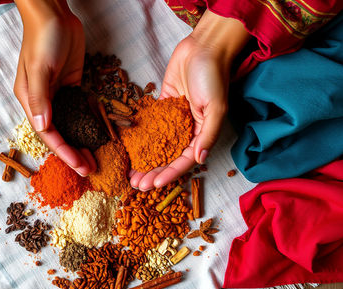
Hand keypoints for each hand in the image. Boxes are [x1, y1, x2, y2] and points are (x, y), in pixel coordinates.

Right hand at [13, 0, 95, 174]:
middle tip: (91, 169)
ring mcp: (58, 95)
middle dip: (73, 153)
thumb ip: (40, 98)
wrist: (55, 14)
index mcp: (30, 101)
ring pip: (70, 126)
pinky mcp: (72, 87)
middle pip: (59, 134)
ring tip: (95, 159)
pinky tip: (97, 136)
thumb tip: (43, 127)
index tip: (79, 166)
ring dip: (81, 142)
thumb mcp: (39, 68)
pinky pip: (79, 112)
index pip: (47, 134)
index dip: (63, 152)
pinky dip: (87, 126)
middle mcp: (43, 102)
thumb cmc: (43, 39)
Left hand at [130, 10, 249, 189]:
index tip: (154, 185)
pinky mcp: (162, 107)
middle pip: (168, 157)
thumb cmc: (213, 76)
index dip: (169, 174)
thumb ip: (208, 135)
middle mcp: (188, 130)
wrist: (203, 47)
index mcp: (202, 133)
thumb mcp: (215, 108)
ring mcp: (173, 120)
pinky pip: (151, 127)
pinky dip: (141, 139)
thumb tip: (201, 160)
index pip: (184, 161)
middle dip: (153, 172)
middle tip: (137, 185)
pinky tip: (128, 149)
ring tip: (131, 174)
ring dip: (145, 161)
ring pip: (158, 146)